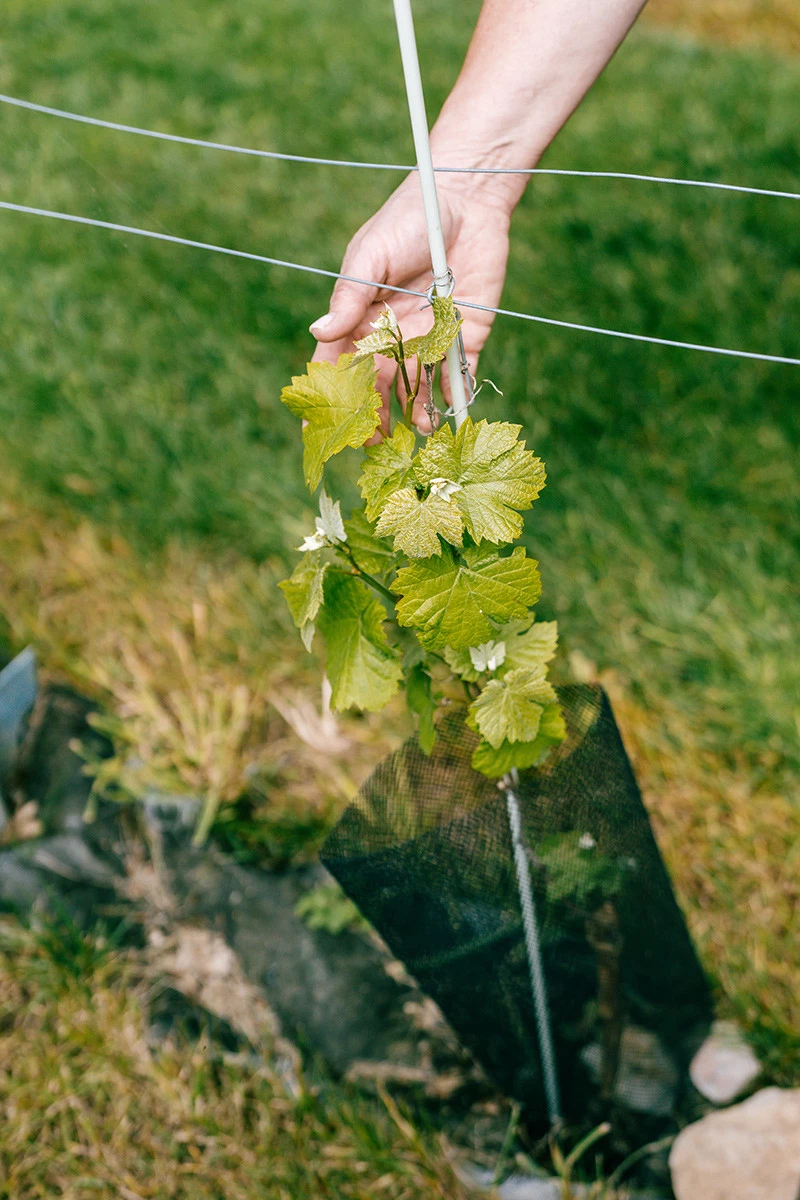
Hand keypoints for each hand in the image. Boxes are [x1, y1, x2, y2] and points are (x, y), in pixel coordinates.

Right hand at [310, 173, 511, 432]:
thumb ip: (349, 296)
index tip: (317, 429)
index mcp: (361, 319)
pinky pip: (456, 375)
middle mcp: (392, 336)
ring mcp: (429, 339)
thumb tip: (319, 333)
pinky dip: (451, 397)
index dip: (328, 398)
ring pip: (416, 389)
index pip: (338, 367)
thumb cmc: (406, 219)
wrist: (465, 199)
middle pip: (377, 387)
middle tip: (372, 442)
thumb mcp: (370, 255)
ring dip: (412, 414)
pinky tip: (443, 414)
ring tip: (412, 433)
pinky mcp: (464, 337)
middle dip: (373, 417)